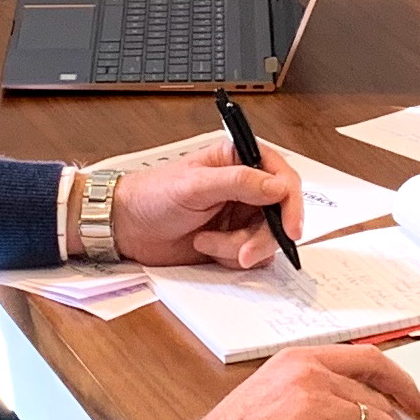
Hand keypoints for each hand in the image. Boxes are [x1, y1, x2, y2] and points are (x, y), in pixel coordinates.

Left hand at [108, 140, 303, 267]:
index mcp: (240, 160)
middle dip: (262, 237)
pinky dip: (231, 258)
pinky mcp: (233, 241)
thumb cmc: (153, 195)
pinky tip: (206, 248)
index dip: (292, 204)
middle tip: (243, 252)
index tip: (290, 228)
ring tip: (207, 242)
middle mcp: (246, 188)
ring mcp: (241, 216)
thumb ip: (239, 183)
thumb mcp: (195, 185)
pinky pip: (251, 256)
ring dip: (238, 247)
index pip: (283, 179)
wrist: (127, 227)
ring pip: (266, 239)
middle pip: (280, 216)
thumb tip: (278, 186)